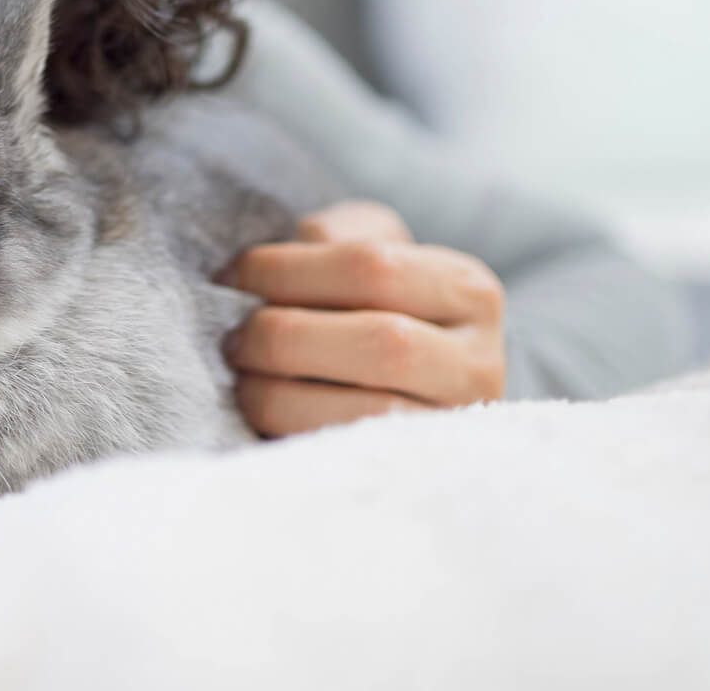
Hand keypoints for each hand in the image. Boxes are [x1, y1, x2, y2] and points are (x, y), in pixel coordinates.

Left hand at [214, 202, 504, 437]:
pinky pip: (353, 458)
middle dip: (285, 337)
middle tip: (233, 338)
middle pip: (382, 343)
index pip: (373, 267)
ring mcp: (458, 426)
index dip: (286, 269)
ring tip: (243, 376)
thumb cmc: (368, 303)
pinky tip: (261, 411)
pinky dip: (293, 433)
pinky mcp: (422, 472)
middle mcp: (479, 362)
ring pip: (372, 412)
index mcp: (469, 290)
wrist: (407, 383)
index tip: (230, 277)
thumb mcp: (366, 248)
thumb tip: (286, 255)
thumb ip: (334, 236)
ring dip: (281, 392)